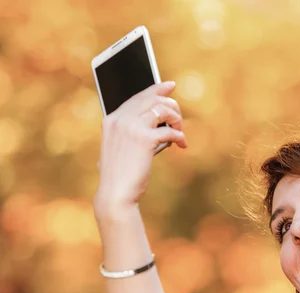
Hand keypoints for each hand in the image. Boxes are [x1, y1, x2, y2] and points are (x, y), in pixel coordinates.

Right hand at [94, 81, 186, 216]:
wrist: (115, 194)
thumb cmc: (120, 175)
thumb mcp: (122, 149)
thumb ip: (134, 133)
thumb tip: (162, 124)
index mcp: (111, 120)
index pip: (136, 97)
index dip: (156, 89)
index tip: (170, 85)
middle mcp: (120, 119)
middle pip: (152, 99)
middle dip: (171, 106)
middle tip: (179, 120)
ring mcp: (131, 127)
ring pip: (163, 109)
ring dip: (176, 119)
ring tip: (180, 132)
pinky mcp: (144, 139)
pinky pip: (170, 131)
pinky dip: (179, 137)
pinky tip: (182, 145)